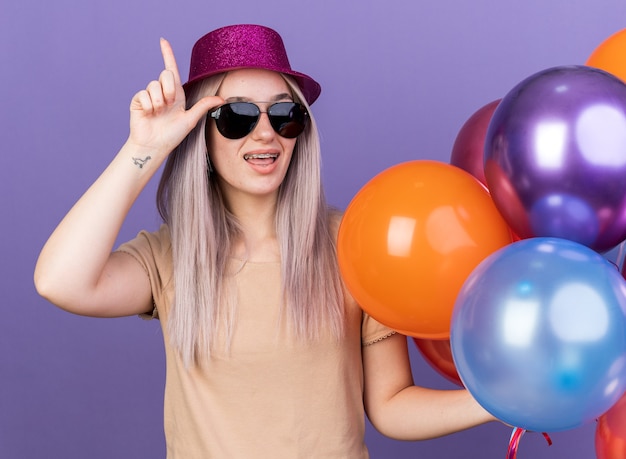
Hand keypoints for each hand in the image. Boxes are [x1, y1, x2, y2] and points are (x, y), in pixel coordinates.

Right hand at [127, 38, 221, 156]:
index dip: (167, 54)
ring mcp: (149, 96)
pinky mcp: (138, 101)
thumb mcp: (190, 120)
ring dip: (158, 100)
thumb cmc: (172, 136)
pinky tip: (149, 114)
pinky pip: (143, 94)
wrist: (154, 146)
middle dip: (169, 89)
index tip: (163, 41)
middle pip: (165, 74)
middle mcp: (163, 93)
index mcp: (176, 95)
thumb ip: (203, 106)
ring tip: (158, 113)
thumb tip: (221, 98)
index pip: (172, 70)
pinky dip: (148, 105)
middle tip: (170, 104)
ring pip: (153, 84)